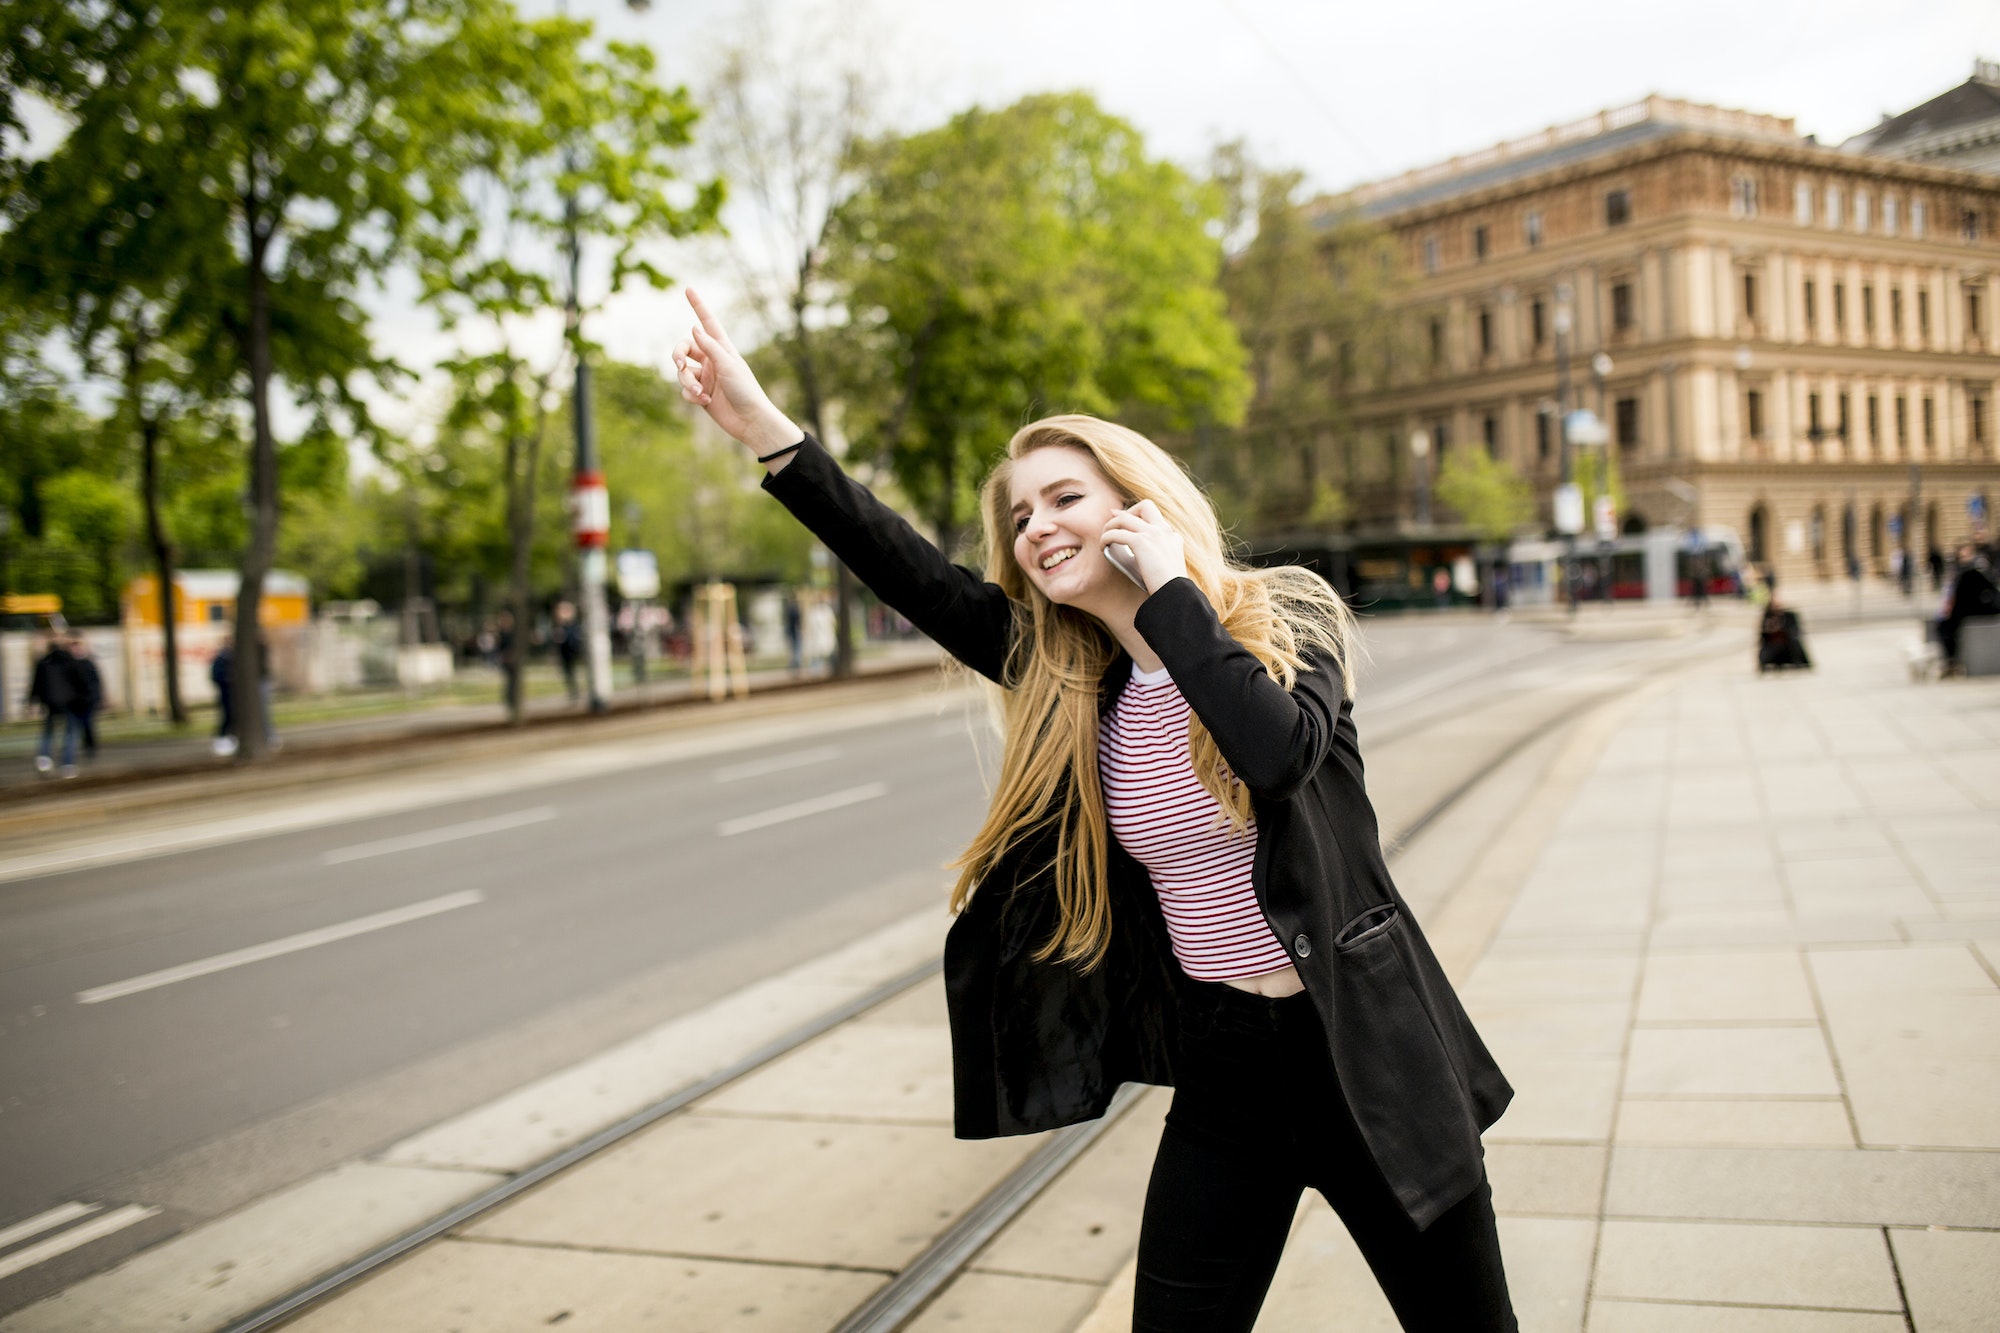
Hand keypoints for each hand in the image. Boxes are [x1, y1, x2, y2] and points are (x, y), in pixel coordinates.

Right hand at [672, 288, 801, 458]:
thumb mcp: (728, 366)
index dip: (698, 306)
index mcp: (722, 349)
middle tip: (678, 364)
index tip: (688, 288)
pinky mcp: (701, 394)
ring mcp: (706, 377)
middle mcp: (712, 360)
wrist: (750, 421)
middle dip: (677, 355)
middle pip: (683, 348)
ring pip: (682, 371)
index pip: (707, 322)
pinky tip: (705, 402)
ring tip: (700, 393)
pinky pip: (685, 390)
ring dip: (687, 381)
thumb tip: (694, 328)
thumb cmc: (745, 391)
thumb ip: (710, 346)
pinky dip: (691, 395)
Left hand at [1101, 500, 1186, 593]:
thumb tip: (1151, 557)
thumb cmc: (1170, 587)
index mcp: (1171, 536)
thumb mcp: (1172, 567)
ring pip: (1124, 518)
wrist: (1174, 593)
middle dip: (1127, 512)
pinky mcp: (1141, 542)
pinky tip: (1103, 546)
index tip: (1124, 521)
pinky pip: (1116, 533)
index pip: (1155, 516)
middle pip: (1144, 505)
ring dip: (1110, 525)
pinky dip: (1106, 537)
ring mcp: (1152, 534)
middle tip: (1113, 523)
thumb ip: (1165, 555)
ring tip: (1104, 537)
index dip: (1138, 516)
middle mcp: (1163, 530)